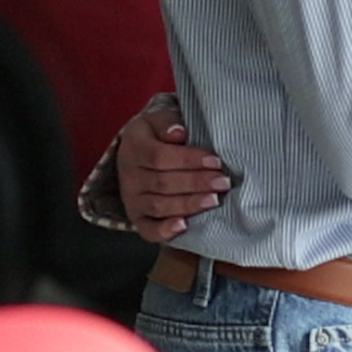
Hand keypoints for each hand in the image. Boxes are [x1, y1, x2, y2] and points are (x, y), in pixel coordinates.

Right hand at [116, 99, 229, 241]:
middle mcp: (128, 175)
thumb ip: (168, 123)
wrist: (137, 154)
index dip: (189, 160)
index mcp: (133, 147)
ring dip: (189, 204)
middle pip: (163, 183)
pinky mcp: (136, 218)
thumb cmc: (156, 136)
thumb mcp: (158, 121)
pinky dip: (165, 231)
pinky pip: (148, 230)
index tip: (216, 161)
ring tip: (214, 200)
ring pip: (159, 206)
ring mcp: (131, 199)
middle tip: (223, 182)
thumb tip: (179, 132)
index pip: (160, 157)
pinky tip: (185, 226)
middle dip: (196, 183)